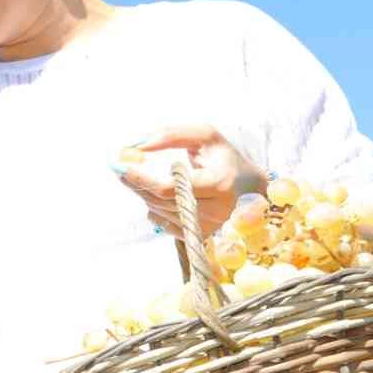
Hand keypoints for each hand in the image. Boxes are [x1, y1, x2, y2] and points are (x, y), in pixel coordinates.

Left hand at [117, 125, 267, 237]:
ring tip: (140, 177)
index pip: (169, 187)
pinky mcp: (199, 236)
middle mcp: (214, 211)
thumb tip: (140, 145)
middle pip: (160, 200)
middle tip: (120, 167)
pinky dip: (154, 206)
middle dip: (136, 183)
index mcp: (218, 184)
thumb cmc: (226, 159)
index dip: (141, 178)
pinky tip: (157, 194)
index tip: (120, 165)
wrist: (252, 189)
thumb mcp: (206, 137)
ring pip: (159, 211)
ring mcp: (207, 227)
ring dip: (144, 193)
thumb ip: (173, 136)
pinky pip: (163, 223)